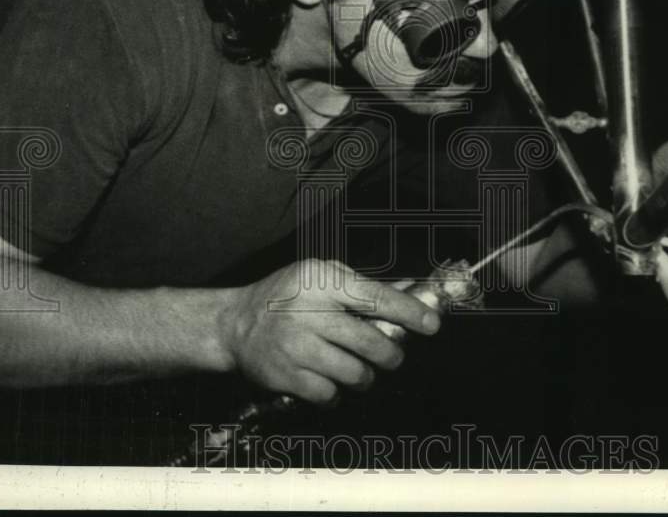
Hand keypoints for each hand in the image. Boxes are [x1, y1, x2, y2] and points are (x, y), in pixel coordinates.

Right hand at [217, 259, 441, 404]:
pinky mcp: (285, 376)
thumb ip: (360, 285)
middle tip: (391, 356)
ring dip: (365, 377)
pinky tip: (332, 380)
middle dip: (391, 355)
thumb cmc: (286, 294)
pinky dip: (338, 393)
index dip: (409, 312)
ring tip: (360, 369)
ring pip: (355, 373)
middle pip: (371, 343)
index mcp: (322, 281)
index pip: (376, 297)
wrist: (235, 323)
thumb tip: (409, 294)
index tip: (432, 324)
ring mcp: (296, 346)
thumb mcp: (320, 273)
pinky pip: (330, 394)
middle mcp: (309, 312)